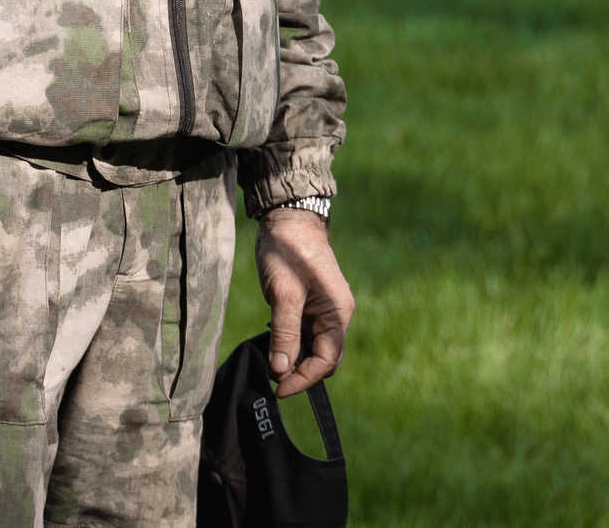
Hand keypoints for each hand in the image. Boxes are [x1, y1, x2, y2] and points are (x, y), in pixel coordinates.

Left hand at [254, 208, 353, 397]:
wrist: (289, 219)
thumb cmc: (290, 254)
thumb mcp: (284, 295)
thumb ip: (285, 334)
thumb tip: (281, 369)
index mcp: (337, 313)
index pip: (326, 359)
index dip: (304, 378)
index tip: (279, 388)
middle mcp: (336, 314)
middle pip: (324, 357)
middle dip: (301, 373)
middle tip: (274, 381)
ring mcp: (324, 309)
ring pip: (313, 347)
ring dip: (295, 359)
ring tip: (270, 366)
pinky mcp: (311, 304)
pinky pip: (305, 333)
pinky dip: (291, 344)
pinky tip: (273, 346)